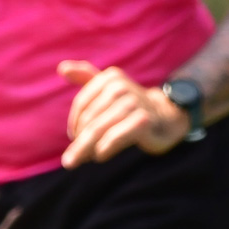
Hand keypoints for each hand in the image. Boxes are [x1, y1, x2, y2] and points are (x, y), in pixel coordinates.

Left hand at [58, 61, 188, 166]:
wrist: (166, 117)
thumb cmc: (132, 105)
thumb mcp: (111, 87)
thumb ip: (86, 76)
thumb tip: (62, 68)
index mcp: (111, 77)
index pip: (82, 104)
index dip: (75, 123)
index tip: (74, 137)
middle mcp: (121, 87)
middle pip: (90, 119)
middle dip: (78, 140)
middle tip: (71, 158)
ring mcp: (133, 103)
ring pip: (99, 130)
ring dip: (85, 148)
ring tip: (78, 160)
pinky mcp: (143, 120)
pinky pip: (115, 137)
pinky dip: (104, 148)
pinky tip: (99, 155)